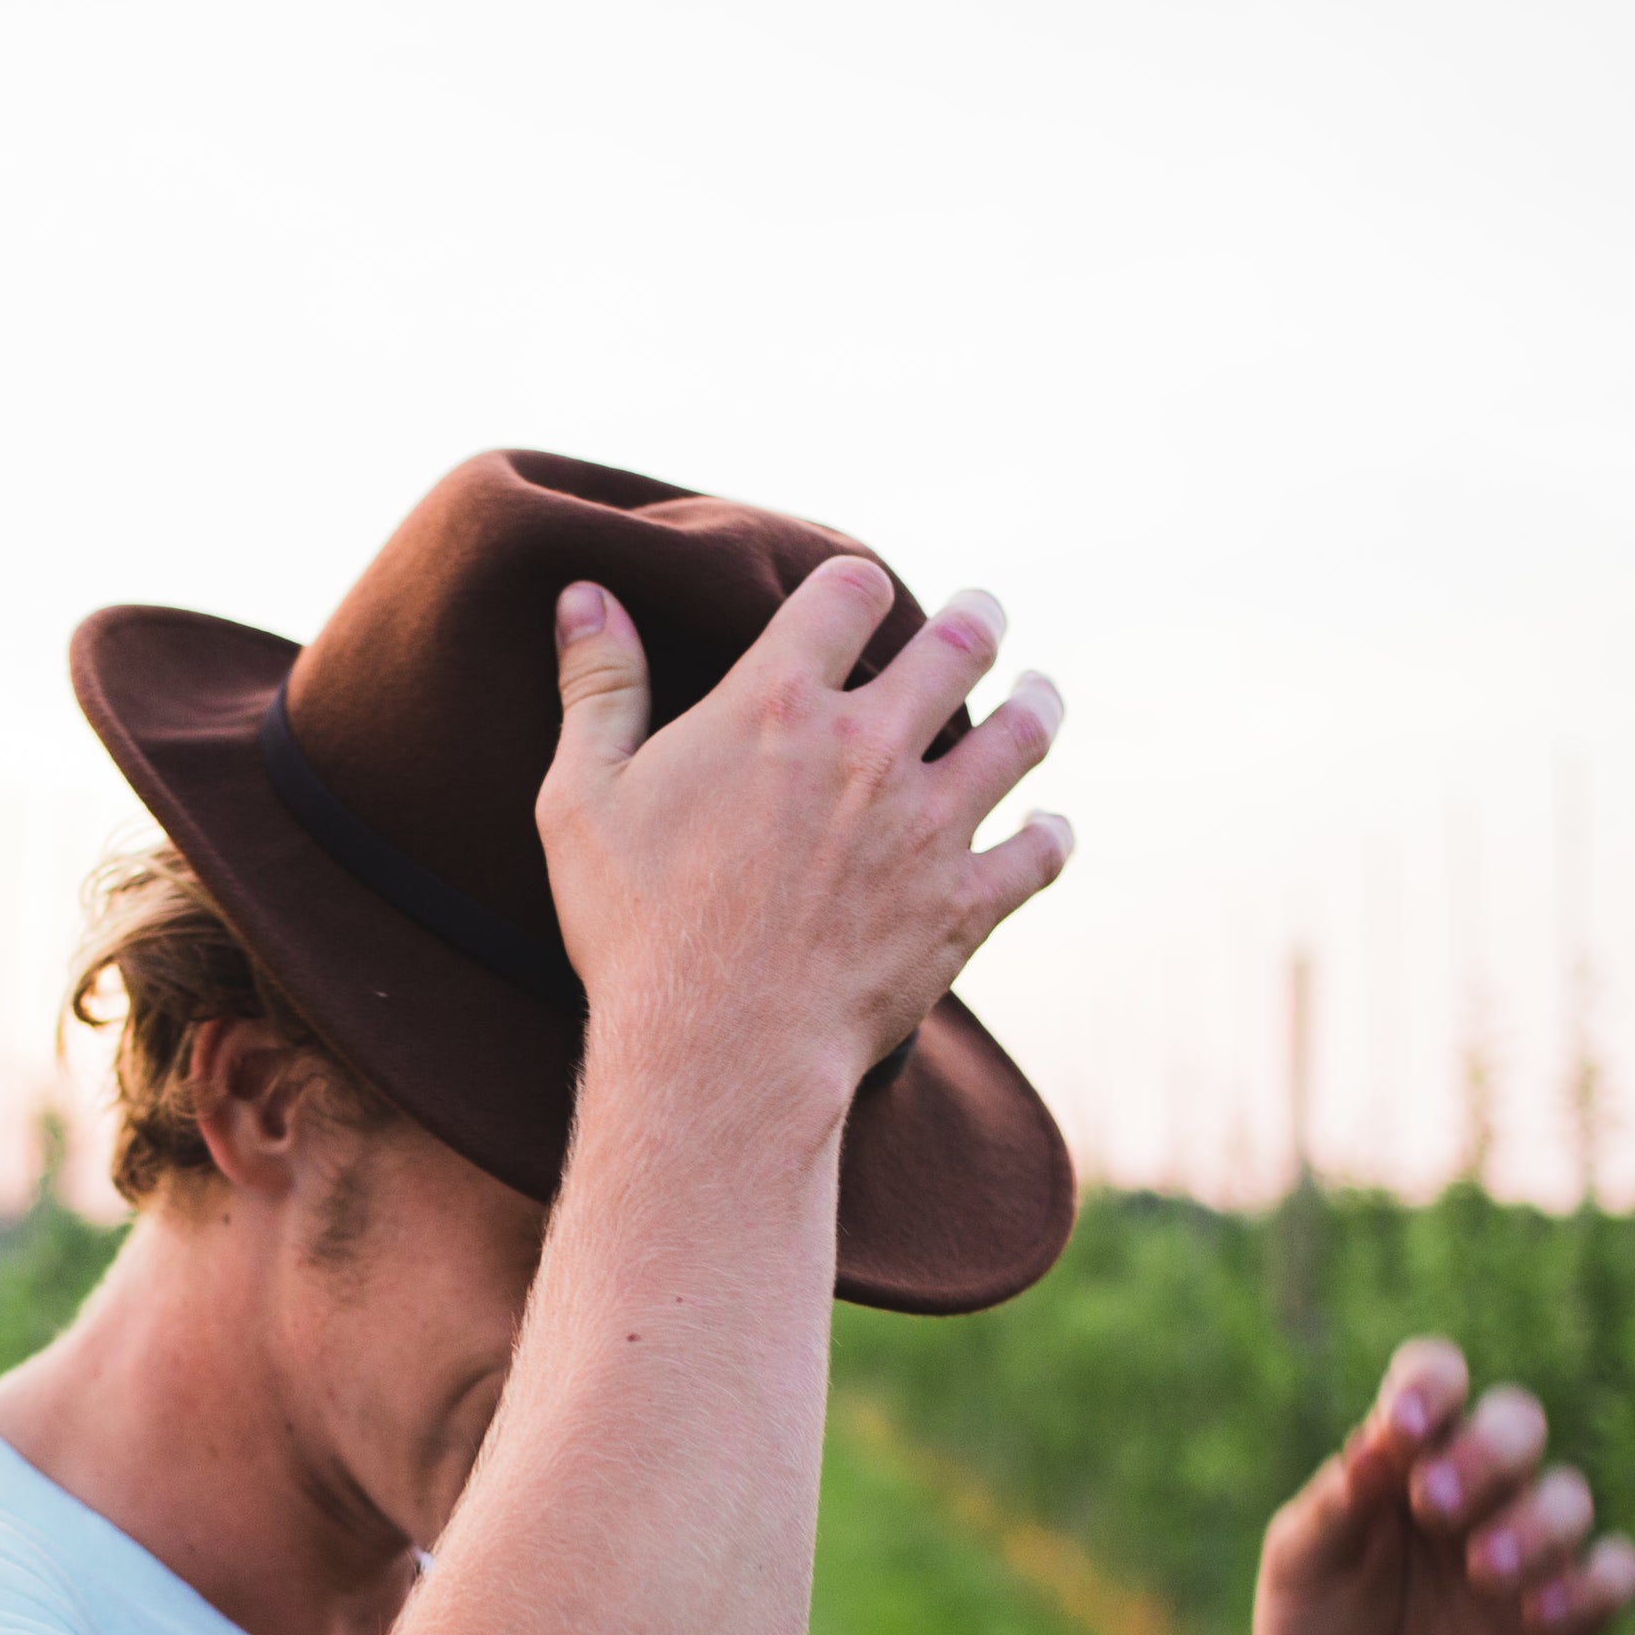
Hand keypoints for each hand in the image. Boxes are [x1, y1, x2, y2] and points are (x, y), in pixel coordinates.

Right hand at [533, 559, 1073, 1125]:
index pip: (847, 593)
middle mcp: (869, 748)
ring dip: (1036, 704)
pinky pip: (1037, 853)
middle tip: (983, 616)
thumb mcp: (583, 797)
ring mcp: (929, 825)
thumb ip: (597, 688)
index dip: (857, 585)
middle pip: (958, 646)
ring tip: (1038, 694)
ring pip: (1020, 734)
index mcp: (777, 704)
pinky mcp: (963, 903)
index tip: (861, 594)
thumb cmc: (638, 929)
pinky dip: (1049, 836)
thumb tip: (585, 595)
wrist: (720, 1050)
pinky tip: (1050, 827)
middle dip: (977, 621)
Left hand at [1250, 1337, 1634, 1634]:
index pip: (1437, 1380)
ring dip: (1532, 1526)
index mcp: (1406, 1454)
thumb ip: (1336, 1503)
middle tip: (1433, 1505)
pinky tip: (1536, 1616)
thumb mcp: (1301, 1564)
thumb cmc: (1315, 1628)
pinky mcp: (1569, 1613)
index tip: (1404, 1427)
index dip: (1432, 1385)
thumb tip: (1377, 1445)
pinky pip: (1615, 1571)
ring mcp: (1528, 1545)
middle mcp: (1477, 1486)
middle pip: (1518, 1421)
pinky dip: (1590, 1584)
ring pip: (1569, 1495)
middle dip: (1487, 1452)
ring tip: (1480, 1574)